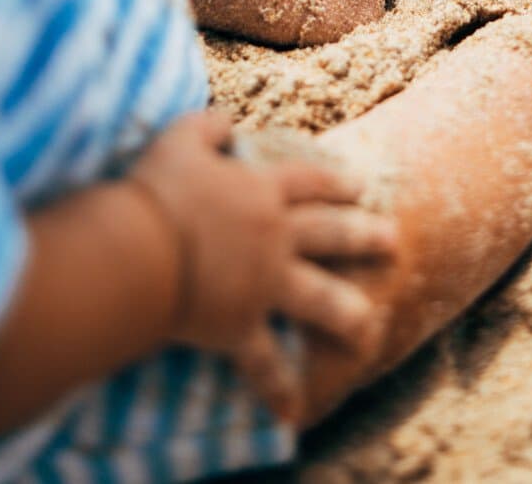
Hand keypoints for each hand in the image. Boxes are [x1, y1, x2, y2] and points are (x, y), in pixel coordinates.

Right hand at [126, 112, 397, 421]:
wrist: (139, 248)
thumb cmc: (155, 191)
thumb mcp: (178, 140)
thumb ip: (206, 125)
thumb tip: (225, 119)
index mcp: (262, 192)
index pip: (309, 182)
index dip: (334, 183)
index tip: (357, 187)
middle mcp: (275, 238)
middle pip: (332, 235)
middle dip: (366, 236)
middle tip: (392, 240)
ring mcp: (265, 285)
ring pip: (322, 300)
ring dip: (349, 315)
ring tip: (370, 327)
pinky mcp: (241, 327)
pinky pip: (265, 363)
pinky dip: (277, 388)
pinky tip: (293, 412)